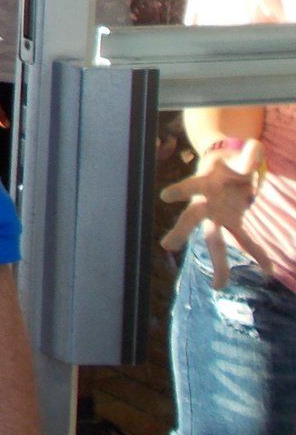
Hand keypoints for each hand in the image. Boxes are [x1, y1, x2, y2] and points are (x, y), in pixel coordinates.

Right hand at [160, 141, 272, 287]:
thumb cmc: (230, 160)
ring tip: (219, 286)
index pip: (189, 186)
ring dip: (218, 261)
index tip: (165, 197)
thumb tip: (254, 147)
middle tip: (167, 246)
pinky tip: (269, 270)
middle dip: (181, 232)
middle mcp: (206, 202)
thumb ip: (247, 155)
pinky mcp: (233, 220)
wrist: (229, 166)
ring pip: (214, 239)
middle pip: (192, 218)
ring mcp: (218, 215)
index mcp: (203, 182)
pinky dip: (258, 253)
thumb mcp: (238, 154)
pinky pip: (244, 238)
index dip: (179, 191)